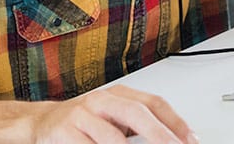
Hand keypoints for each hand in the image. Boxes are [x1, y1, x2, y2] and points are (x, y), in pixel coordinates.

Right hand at [27, 85, 196, 143]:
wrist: (42, 124)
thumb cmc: (83, 124)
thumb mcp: (113, 119)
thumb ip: (138, 127)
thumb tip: (172, 138)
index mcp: (118, 95)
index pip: (153, 103)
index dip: (175, 121)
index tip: (191, 139)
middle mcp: (101, 100)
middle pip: (136, 113)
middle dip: (159, 134)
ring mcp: (82, 115)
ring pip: (112, 136)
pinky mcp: (65, 132)